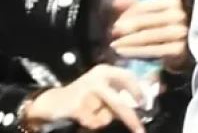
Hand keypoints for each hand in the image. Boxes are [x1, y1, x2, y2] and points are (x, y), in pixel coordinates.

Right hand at [22, 64, 144, 132]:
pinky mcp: (78, 106)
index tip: (144, 103)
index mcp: (104, 70)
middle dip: (131, 119)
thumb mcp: (101, 87)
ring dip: (102, 120)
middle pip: (120, 104)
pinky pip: (94, 122)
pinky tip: (82, 117)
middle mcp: (96, 78)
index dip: (138, 91)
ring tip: (91, 113)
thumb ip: (118, 91)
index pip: (127, 77)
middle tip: (140, 130)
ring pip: (107, 116)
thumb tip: (142, 100)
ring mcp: (87, 92)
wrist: (53, 102)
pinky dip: (91, 124)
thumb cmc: (83, 95)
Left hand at [110, 0, 190, 71]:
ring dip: (128, 41)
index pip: (144, 6)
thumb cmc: (168, 26)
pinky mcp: (179, 49)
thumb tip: (115, 3)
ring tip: (114, 45)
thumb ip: (136, 5)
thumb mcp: (155, 12)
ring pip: (147, 36)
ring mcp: (180, 33)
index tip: (115, 23)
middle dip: (126, 28)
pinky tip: (124, 52)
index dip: (127, 14)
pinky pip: (153, 50)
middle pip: (145, 21)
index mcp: (172, 1)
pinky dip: (136, 51)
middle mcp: (178, 15)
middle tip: (113, 34)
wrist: (189, 48)